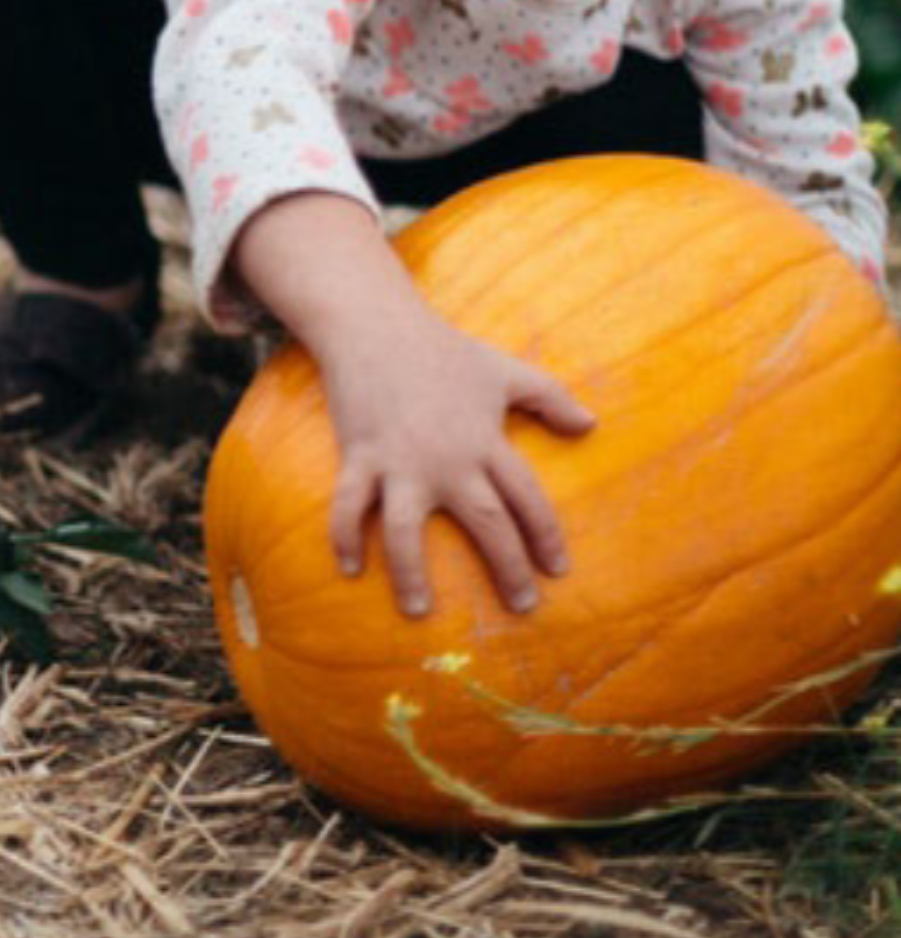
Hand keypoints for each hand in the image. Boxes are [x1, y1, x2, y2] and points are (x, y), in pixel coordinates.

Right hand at [315, 303, 589, 619]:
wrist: (375, 326)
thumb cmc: (444, 349)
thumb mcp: (506, 370)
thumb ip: (551, 398)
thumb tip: (592, 424)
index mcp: (486, 441)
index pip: (527, 499)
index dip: (546, 537)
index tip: (557, 569)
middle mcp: (448, 460)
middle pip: (486, 524)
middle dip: (508, 568)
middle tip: (522, 605)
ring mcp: (400, 462)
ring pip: (406, 532)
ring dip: (412, 574)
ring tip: (420, 611)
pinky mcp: (360, 457)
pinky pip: (348, 506)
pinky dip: (344, 537)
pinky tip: (348, 568)